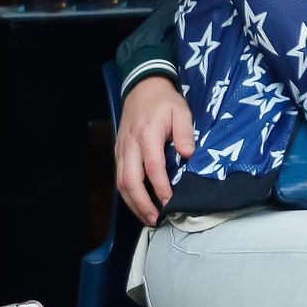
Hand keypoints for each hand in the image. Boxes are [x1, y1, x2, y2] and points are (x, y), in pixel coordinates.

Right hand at [115, 76, 194, 225]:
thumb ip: (185, 133)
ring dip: (133, 203)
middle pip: (130, 182)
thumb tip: (188, 155)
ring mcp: (122, 150)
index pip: (152, 168)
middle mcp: (130, 146)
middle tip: (156, 219)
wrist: (142, 87)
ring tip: (148, 218)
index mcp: (147, 136)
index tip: (170, 203)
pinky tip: (139, 203)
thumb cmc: (164, 101)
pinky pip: (119, 177)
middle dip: (142, 204)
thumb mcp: (181, 111)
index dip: (161, 188)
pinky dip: (128, 194)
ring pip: (121, 183)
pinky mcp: (119, 152)